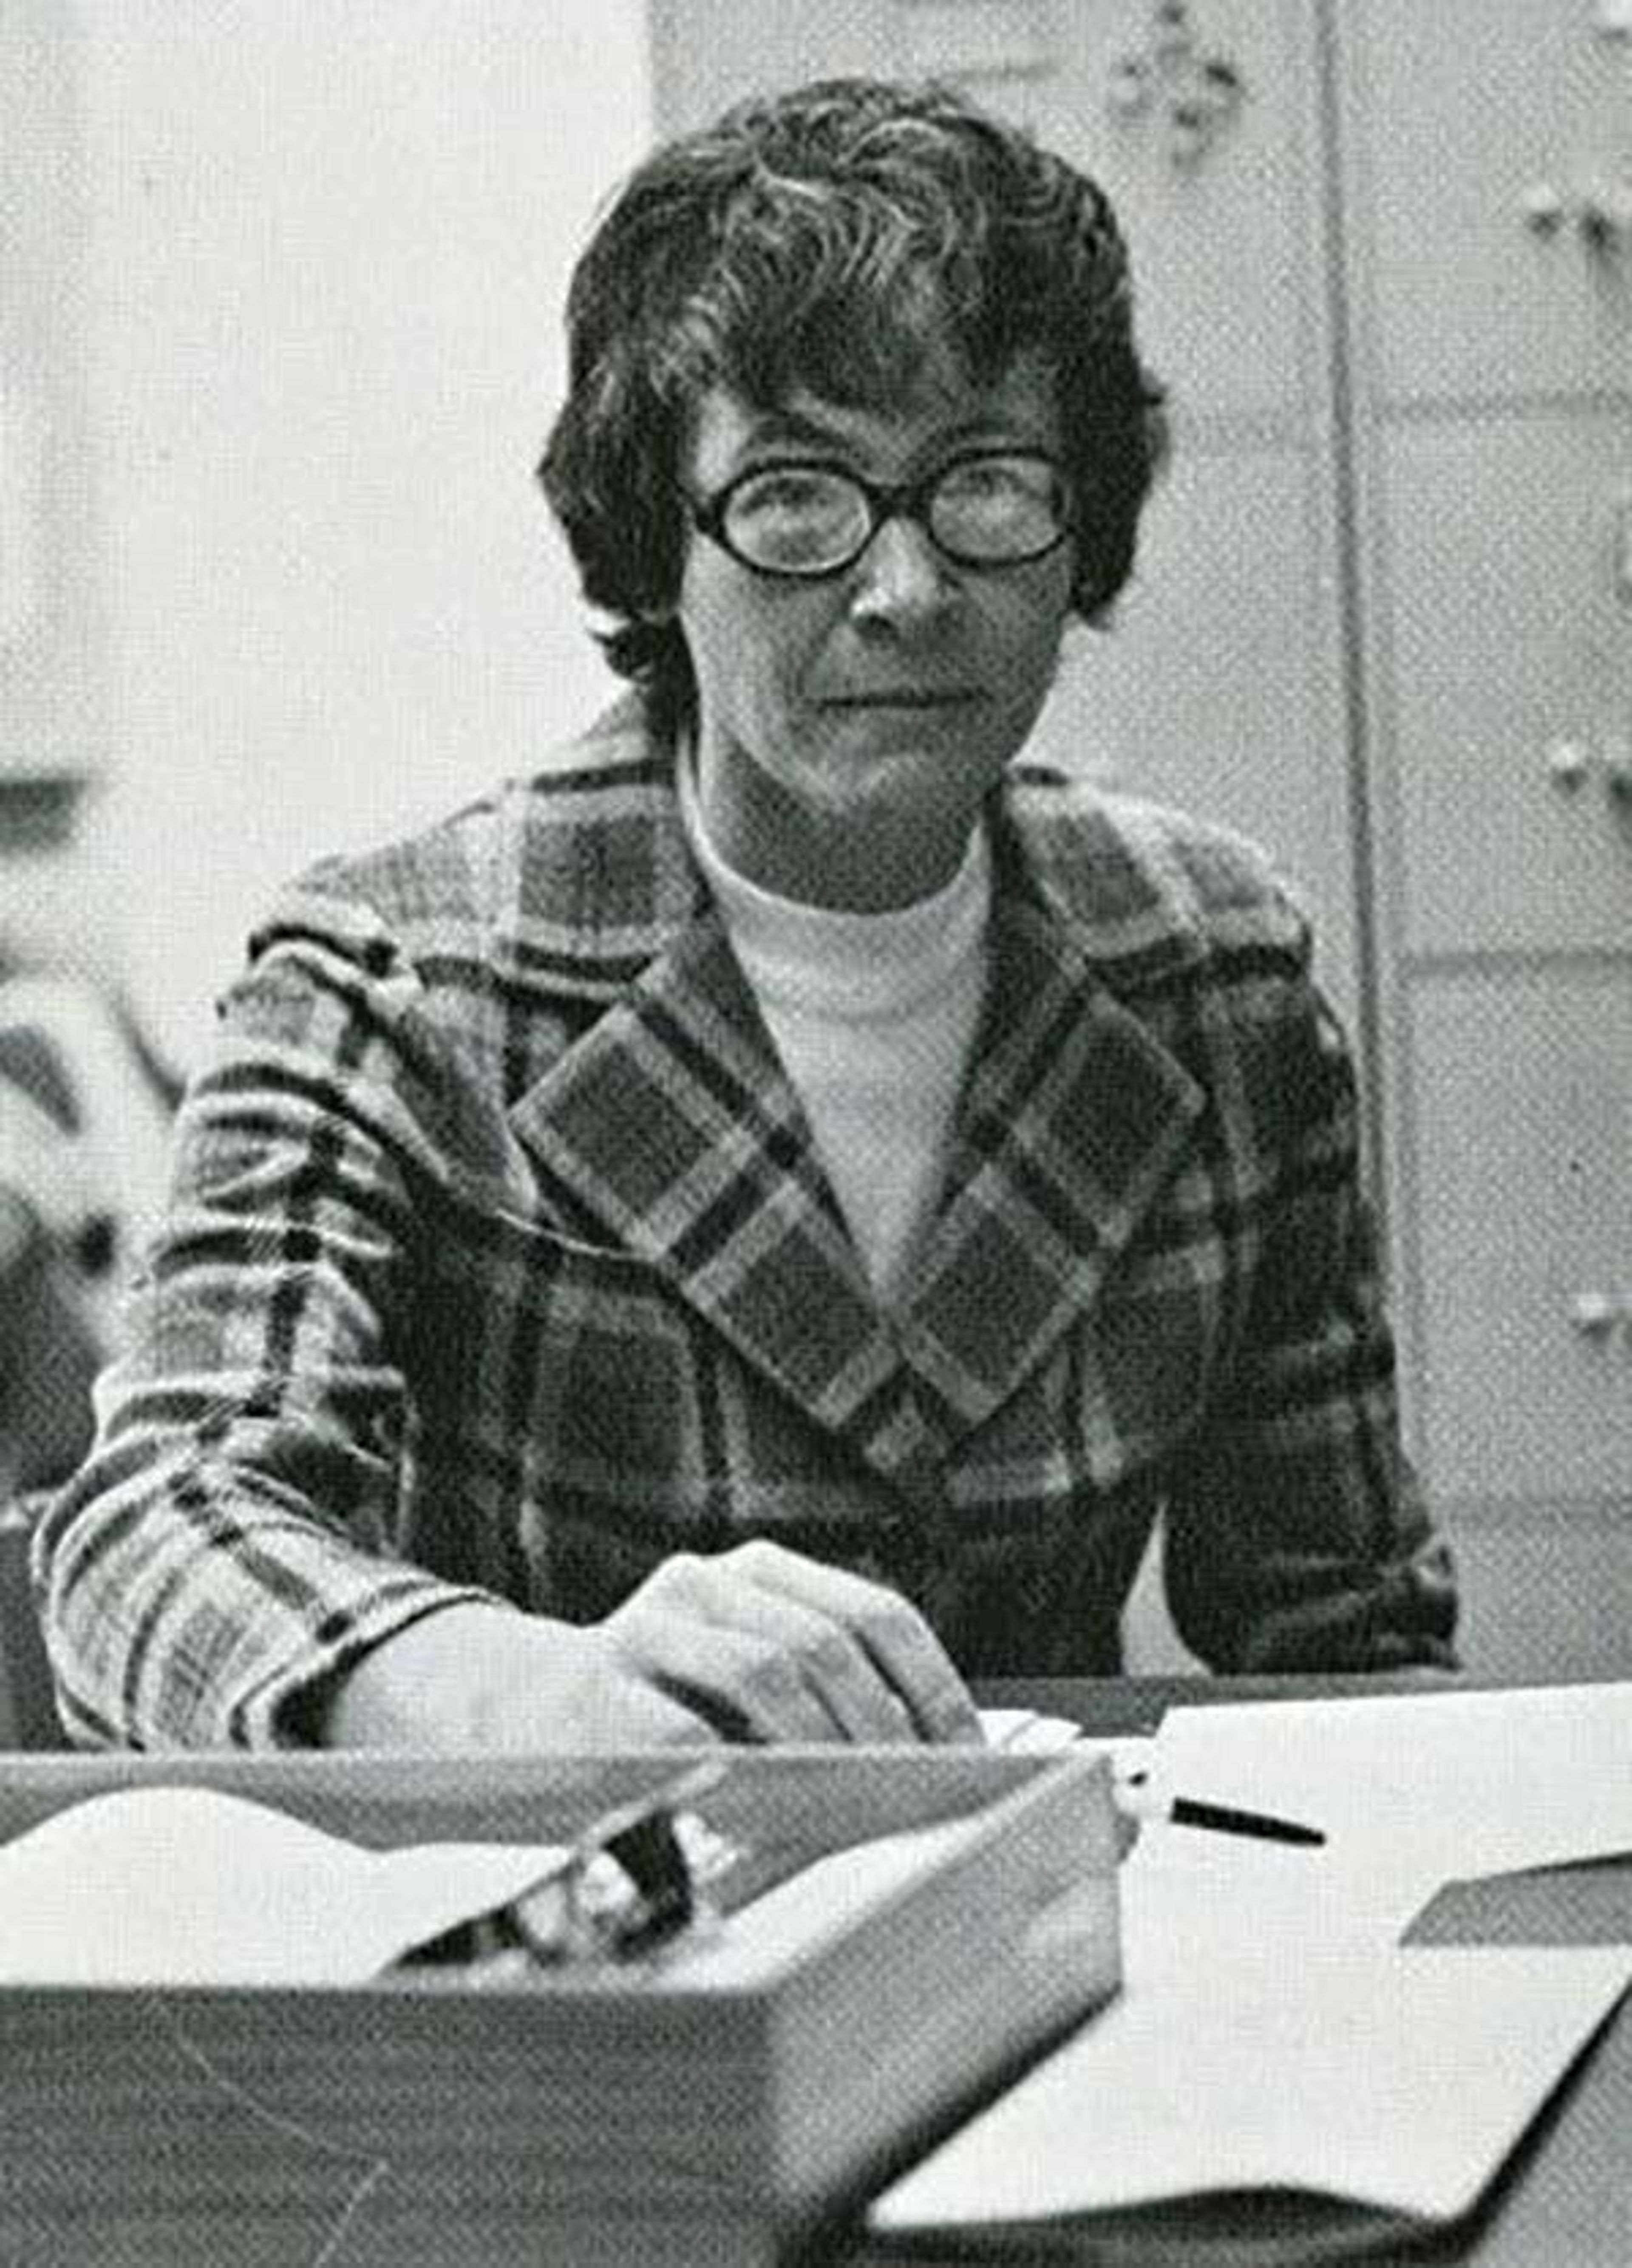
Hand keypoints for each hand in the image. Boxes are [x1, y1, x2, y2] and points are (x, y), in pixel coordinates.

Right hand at [321, 1541, 981, 1750]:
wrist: (519, 1714)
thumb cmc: (657, 1704)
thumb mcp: (741, 1670)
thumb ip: (822, 1690)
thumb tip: (934, 1752)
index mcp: (754, 1572)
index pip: (872, 1611)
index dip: (930, 1683)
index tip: (967, 1749)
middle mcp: (703, 1584)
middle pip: (825, 1643)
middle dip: (886, 1724)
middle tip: (916, 1787)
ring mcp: (647, 1633)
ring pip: (766, 1673)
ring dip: (827, 1746)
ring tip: (858, 1800)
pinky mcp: (604, 1696)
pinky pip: (693, 1732)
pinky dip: (749, 1771)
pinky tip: (780, 1807)